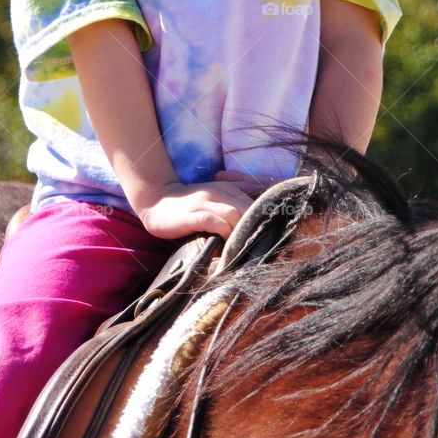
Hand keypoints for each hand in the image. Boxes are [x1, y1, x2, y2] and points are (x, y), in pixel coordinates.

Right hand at [135, 172, 268, 240]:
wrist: (157, 199)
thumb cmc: (191, 204)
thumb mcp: (217, 198)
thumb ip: (237, 207)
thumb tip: (261, 227)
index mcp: (230, 188)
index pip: (258, 197)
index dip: (270, 215)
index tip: (279, 234)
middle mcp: (220, 191)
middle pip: (250, 207)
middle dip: (259, 227)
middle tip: (266, 247)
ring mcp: (205, 201)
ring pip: (235, 214)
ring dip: (242, 232)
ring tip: (247, 250)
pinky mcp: (192, 214)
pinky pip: (214, 222)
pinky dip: (223, 233)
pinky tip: (226, 246)